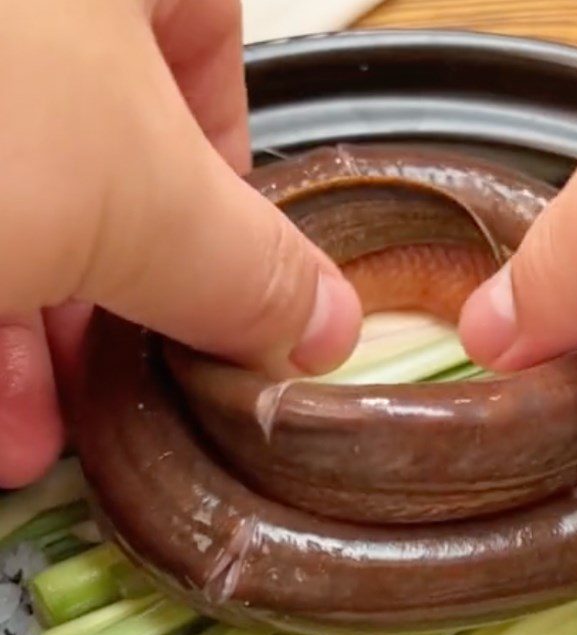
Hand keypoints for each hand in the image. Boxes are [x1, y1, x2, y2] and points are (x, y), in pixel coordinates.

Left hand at [0, 0, 361, 487]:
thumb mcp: (143, 200)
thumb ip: (249, 267)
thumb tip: (330, 328)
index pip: (207, 42)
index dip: (226, 164)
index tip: (219, 268)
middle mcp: (35, 14)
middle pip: (102, 151)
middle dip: (126, 290)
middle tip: (142, 376)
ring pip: (17, 200)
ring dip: (41, 337)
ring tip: (49, 435)